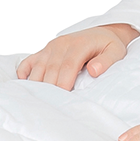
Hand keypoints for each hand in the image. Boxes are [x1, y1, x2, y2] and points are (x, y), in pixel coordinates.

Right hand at [15, 24, 137, 90]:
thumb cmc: (109, 46)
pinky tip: (25, 85)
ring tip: (39, 102)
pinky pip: (28, 62)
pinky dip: (23, 73)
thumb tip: (93, 71)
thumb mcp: (116, 51)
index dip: (63, 85)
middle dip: (50, 90)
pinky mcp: (44, 51)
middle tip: (51, 107)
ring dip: (37, 85)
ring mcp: (50, 47)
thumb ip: (107, 61)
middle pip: (51, 70)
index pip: (67, 67)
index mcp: (79, 45)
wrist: (102, 32)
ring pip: (38, 68)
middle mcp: (61, 44)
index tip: (64, 101)